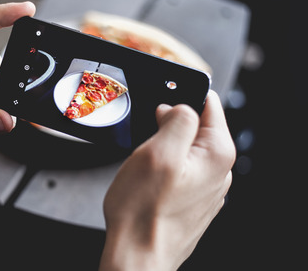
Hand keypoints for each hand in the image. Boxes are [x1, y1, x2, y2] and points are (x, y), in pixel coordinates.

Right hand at [99, 91, 234, 270]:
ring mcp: (206, 187)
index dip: (181, 99)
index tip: (161, 109)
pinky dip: (163, 169)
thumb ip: (177, 119)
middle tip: (149, 147)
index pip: (208, 104)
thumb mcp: (158, 152)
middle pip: (194, 127)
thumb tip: (180, 107)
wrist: (137, 256)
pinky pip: (179, 170)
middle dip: (169, 128)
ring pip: (184, 149)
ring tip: (147, 170)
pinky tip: (150, 184)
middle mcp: (218, 171)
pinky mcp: (192, 199)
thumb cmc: (144, 212)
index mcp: (217, 154)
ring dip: (164, 151)